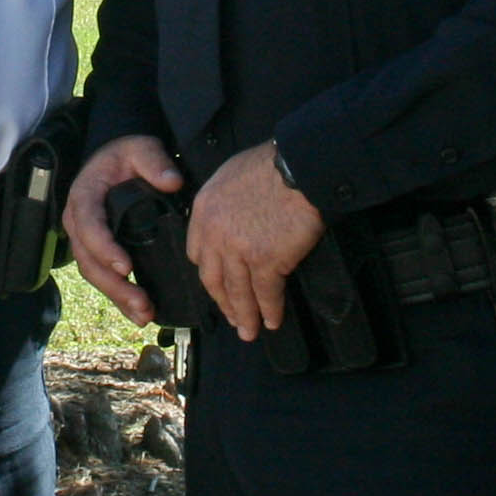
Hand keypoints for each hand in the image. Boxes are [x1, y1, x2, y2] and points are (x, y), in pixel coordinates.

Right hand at [63, 135, 180, 322]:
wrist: (114, 162)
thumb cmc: (125, 156)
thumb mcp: (140, 147)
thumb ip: (154, 161)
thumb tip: (172, 182)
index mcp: (84, 196)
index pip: (88, 225)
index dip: (104, 247)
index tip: (126, 266)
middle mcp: (78, 221)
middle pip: (89, 260)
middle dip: (114, 285)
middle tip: (141, 302)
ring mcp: (84, 240)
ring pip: (94, 274)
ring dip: (118, 297)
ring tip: (145, 314)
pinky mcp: (96, 252)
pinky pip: (103, 278)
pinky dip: (120, 297)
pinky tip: (140, 313)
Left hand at [186, 142, 324, 344]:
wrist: (298, 167)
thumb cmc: (271, 164)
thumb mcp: (230, 175)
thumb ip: (224, 202)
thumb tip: (232, 218)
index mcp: (204, 212)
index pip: (197, 252)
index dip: (209, 271)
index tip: (217, 283)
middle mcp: (215, 234)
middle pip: (213, 279)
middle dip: (223, 302)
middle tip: (231, 318)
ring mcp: (239, 250)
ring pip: (238, 292)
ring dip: (244, 315)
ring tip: (249, 331)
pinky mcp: (266, 261)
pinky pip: (266, 293)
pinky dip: (270, 310)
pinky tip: (272, 320)